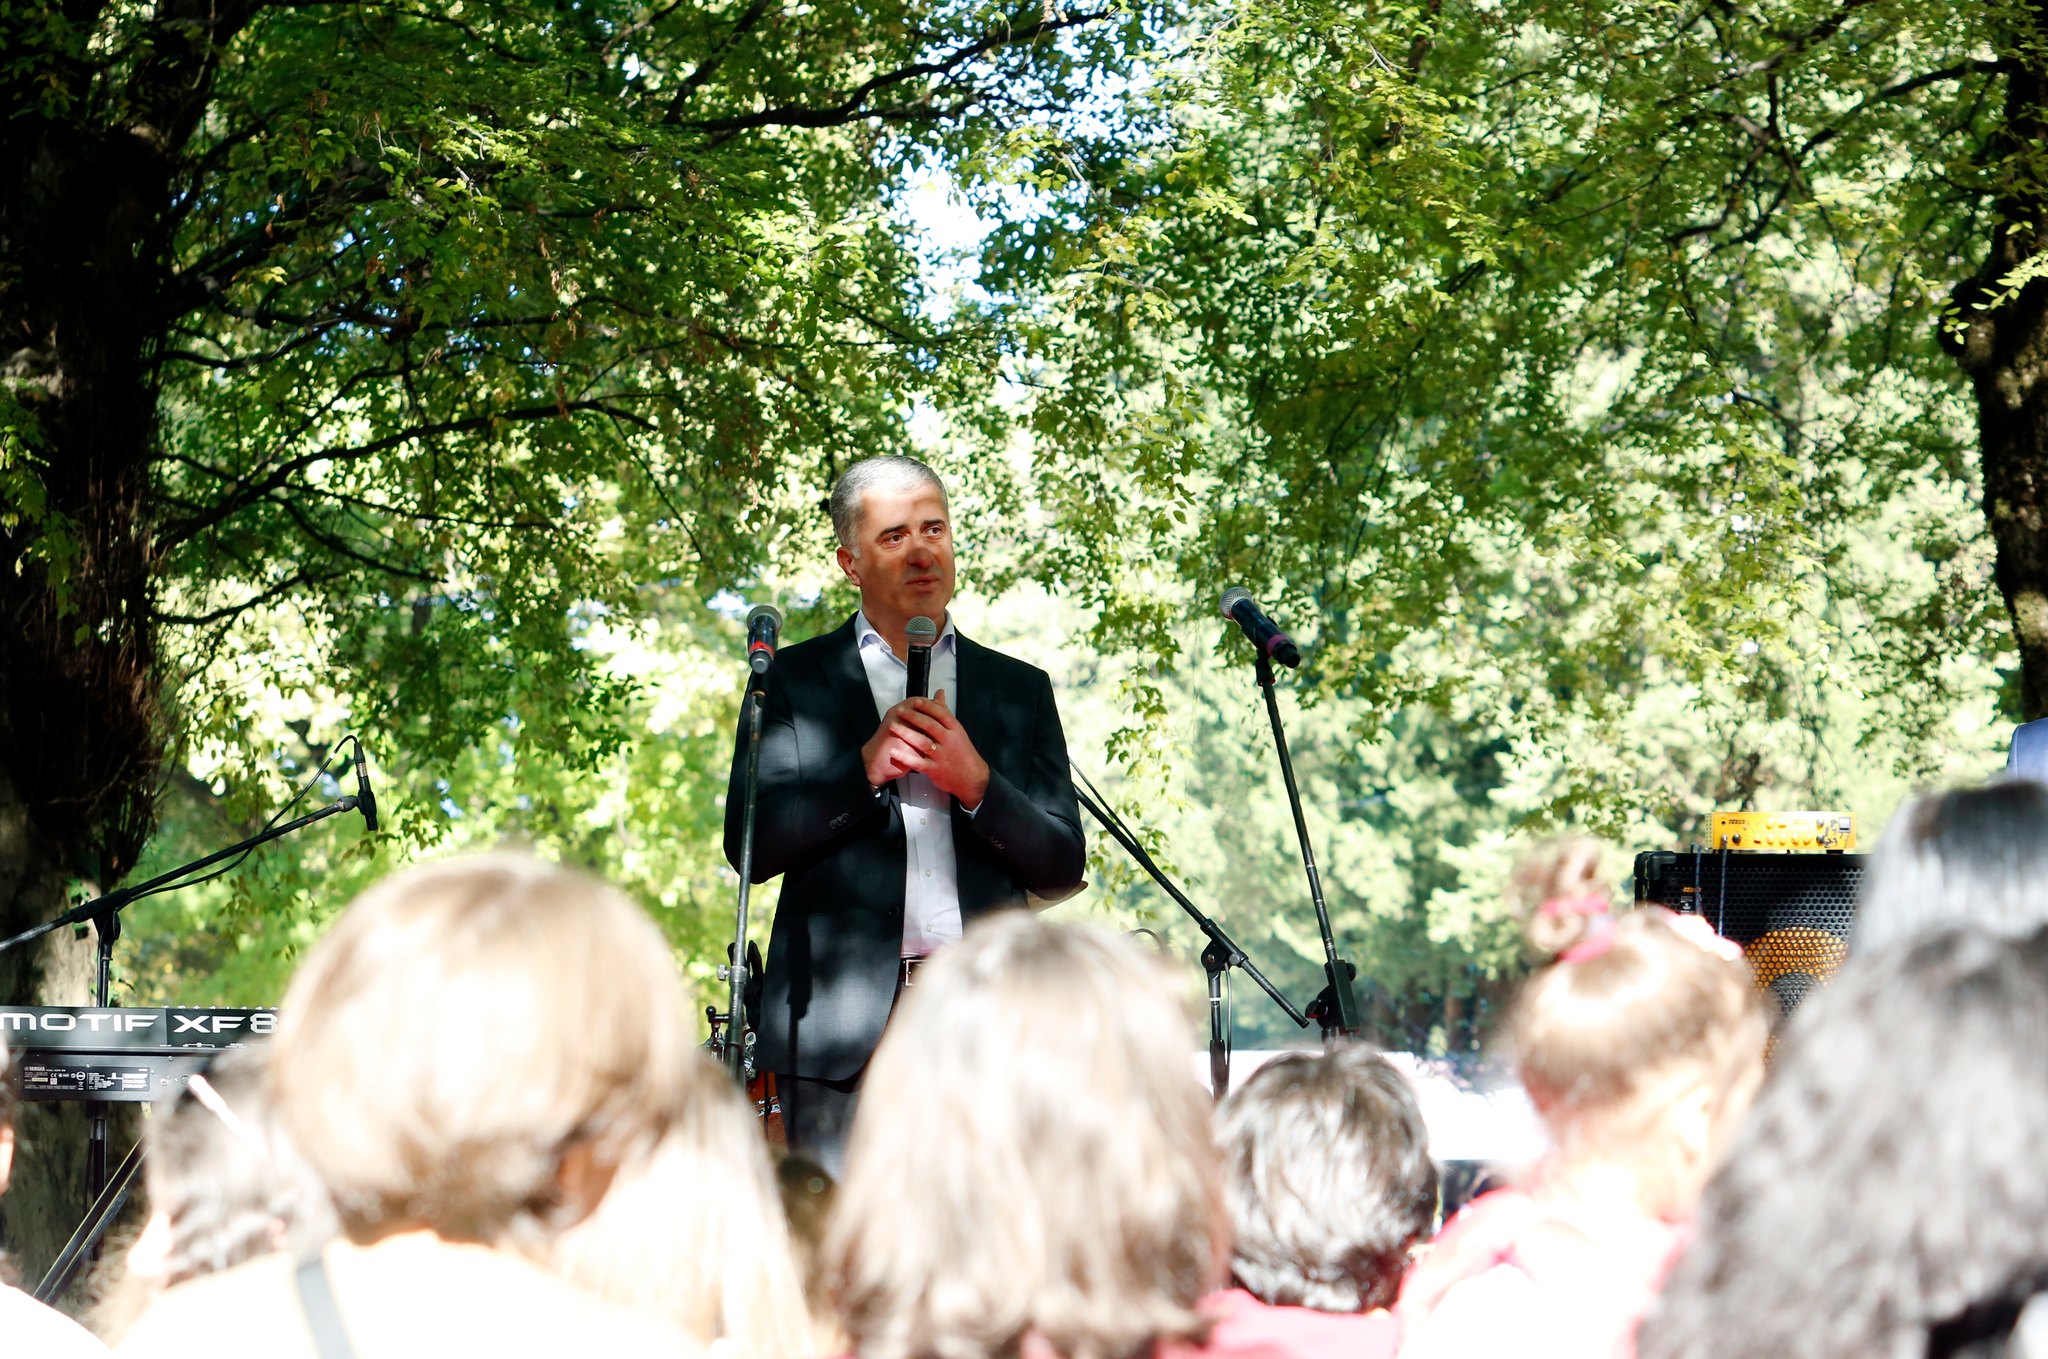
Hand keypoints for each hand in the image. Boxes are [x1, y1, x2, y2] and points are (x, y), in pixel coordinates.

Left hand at [861, 691, 989, 808]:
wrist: (972, 777)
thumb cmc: (962, 752)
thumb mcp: (957, 730)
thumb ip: (945, 712)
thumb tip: (939, 693)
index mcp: (955, 730)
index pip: (941, 714)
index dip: (928, 707)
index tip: (916, 701)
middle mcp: (949, 741)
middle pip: (930, 726)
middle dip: (913, 717)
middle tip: (899, 711)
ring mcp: (941, 756)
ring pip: (923, 742)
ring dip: (907, 734)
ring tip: (893, 726)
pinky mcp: (935, 770)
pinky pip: (918, 763)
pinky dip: (906, 758)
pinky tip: (894, 753)